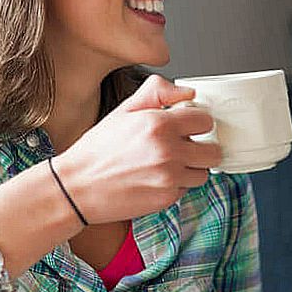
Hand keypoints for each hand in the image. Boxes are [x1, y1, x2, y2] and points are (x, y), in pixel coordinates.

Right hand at [53, 75, 222, 224]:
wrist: (77, 188)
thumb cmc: (98, 149)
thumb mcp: (124, 110)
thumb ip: (158, 92)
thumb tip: (187, 92)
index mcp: (159, 124)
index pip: (206, 121)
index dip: (197, 122)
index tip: (188, 126)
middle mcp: (168, 152)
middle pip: (214, 151)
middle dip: (202, 148)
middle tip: (185, 147)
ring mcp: (169, 178)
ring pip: (204, 173)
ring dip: (192, 169)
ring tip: (169, 164)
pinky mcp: (166, 199)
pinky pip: (186, 189)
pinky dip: (177, 185)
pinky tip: (156, 178)